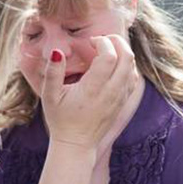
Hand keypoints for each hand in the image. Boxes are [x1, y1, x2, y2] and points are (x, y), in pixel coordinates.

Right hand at [40, 35, 138, 152]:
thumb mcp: (50, 95)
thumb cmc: (60, 119)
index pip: (109, 57)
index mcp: (93, 89)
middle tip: (103, 40)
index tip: (91, 42)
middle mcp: (111, 93)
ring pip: (132, 67)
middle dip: (117, 42)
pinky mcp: (123, 102)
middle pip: (127, 58)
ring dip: (123, 53)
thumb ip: (53, 72)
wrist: (76, 144)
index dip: (103, 42)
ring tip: (107, 50)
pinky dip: (127, 66)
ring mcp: (120, 98)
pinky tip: (114, 64)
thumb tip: (58, 52)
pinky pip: (133, 78)